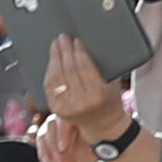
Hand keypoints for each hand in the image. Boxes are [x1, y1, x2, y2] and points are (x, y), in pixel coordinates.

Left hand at [40, 30, 128, 148]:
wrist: (102, 123)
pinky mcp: (56, 109)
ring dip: (54, 58)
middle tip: (63, 38)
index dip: (78, 52)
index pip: (84, 67)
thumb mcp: (112, 81)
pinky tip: (52, 61)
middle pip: (68, 71)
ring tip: (56, 45)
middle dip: (64, 51)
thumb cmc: (109, 98)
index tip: (77, 40)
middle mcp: (81, 102)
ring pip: (56, 78)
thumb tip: (86, 44)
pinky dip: (49, 72)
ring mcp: (66, 107)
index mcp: (98, 94)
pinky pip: (49, 87)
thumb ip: (101, 65)